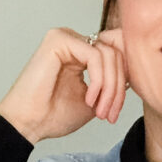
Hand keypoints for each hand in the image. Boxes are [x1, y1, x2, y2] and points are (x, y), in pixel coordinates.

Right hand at [0, 27, 129, 143]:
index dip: (124, 80)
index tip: (116, 110)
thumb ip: (111, 84)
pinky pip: (95, 55)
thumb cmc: (53, 115)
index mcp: (81, 52)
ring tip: (100, 110)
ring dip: (110, 88)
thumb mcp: (95, 99)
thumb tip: (133, 75)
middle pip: (116, 53)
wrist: (28, 124)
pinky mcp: (59, 39)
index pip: (117, 53)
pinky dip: (98, 81)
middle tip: (109, 114)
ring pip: (108, 54)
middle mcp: (74, 40)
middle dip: (118, 88)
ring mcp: (66, 37)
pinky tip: (89, 98)